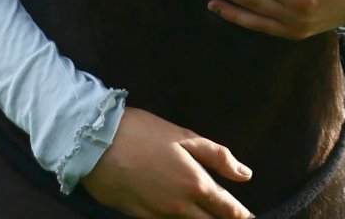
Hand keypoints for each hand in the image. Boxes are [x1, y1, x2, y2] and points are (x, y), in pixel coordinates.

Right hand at [80, 106, 253, 218]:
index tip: (250, 218)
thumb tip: (245, 174)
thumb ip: (217, 157)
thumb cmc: (141, 133)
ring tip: (205, 211)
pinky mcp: (140, 217)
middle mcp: (179, 207)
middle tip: (233, 216)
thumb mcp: (184, 137)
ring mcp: (158, 215)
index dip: (242, 216)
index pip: (228, 210)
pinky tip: (178, 210)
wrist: (94, 144)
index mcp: (195, 184)